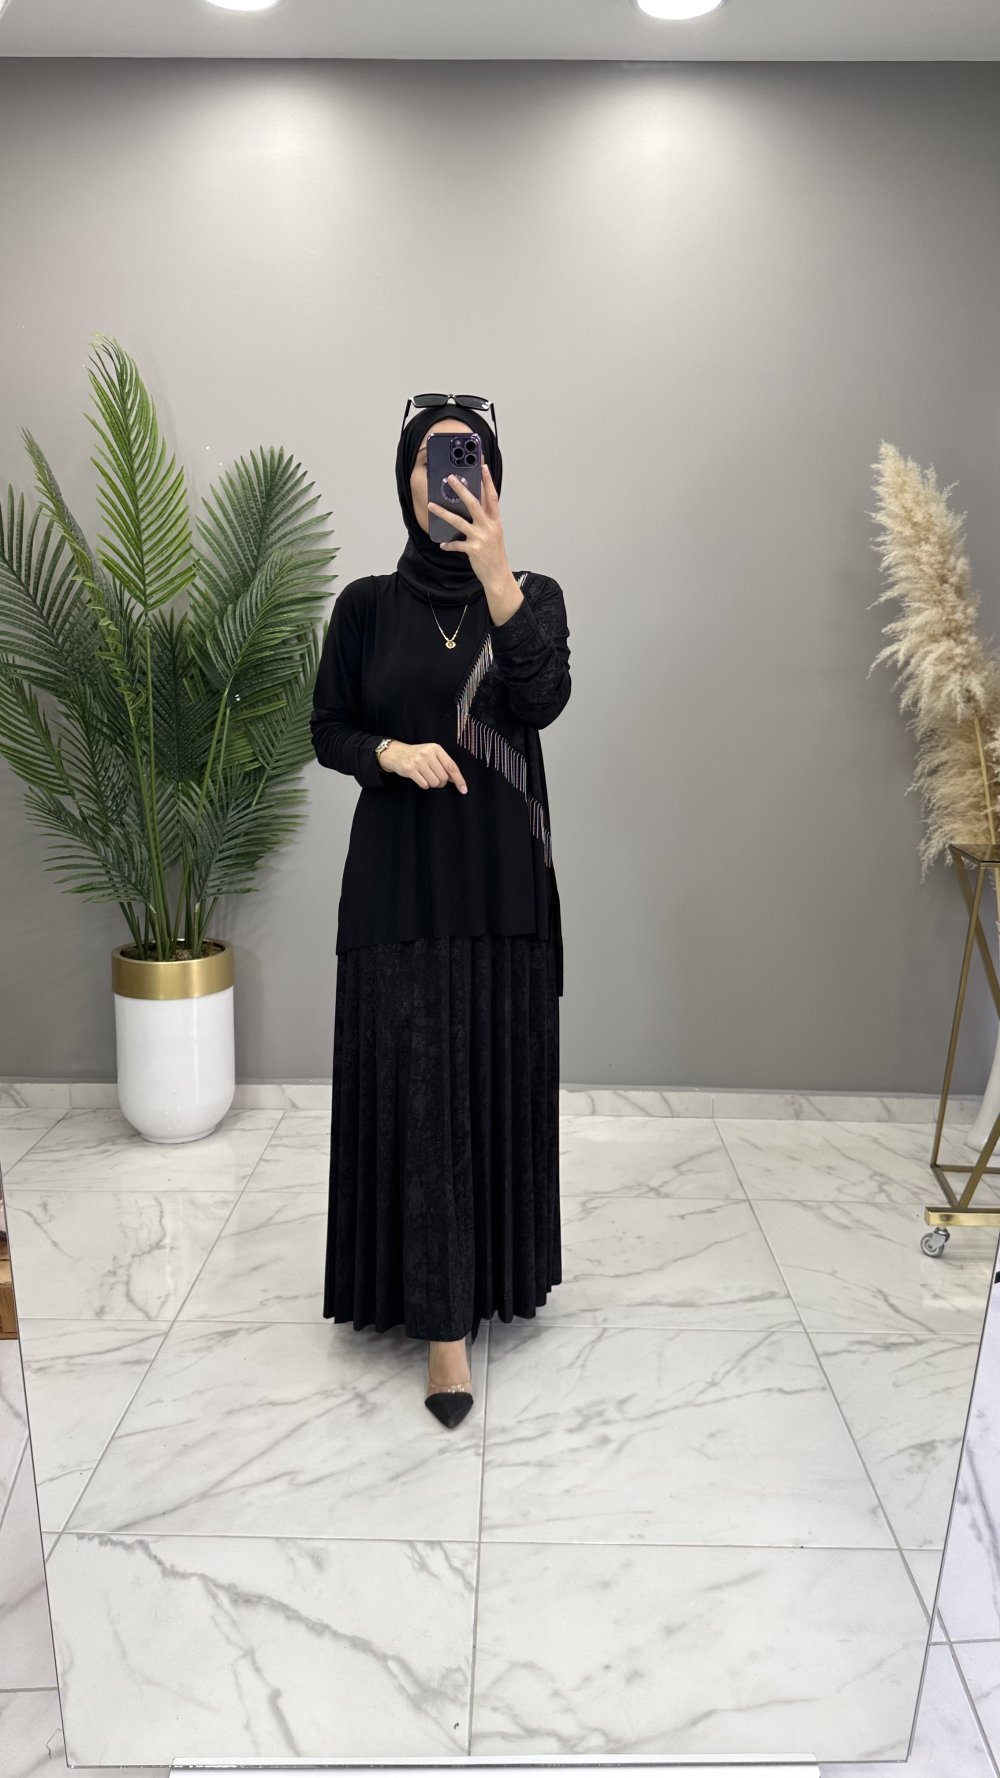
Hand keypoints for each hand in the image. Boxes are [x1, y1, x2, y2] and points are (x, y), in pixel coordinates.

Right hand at [380, 739, 466, 793]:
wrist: (397, 753)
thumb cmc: (418, 755)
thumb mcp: (432, 754)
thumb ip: (444, 764)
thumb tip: (456, 779)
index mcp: (436, 749)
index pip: (451, 766)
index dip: (459, 779)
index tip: (464, 789)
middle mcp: (427, 753)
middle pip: (443, 777)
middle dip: (441, 782)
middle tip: (435, 777)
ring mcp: (418, 762)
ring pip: (434, 782)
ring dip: (432, 784)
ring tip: (426, 777)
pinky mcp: (410, 770)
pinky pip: (424, 785)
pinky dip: (424, 785)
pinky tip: (420, 778)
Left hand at [427, 461, 509, 587]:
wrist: (499, 575)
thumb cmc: (495, 554)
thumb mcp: (494, 534)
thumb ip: (486, 520)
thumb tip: (474, 508)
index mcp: (495, 521)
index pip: (492, 496)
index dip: (488, 481)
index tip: (482, 467)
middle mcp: (489, 526)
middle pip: (474, 503)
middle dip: (461, 490)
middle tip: (450, 478)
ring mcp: (481, 538)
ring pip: (459, 521)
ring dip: (443, 513)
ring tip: (431, 505)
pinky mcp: (473, 550)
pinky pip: (456, 544)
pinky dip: (449, 544)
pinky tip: (442, 544)